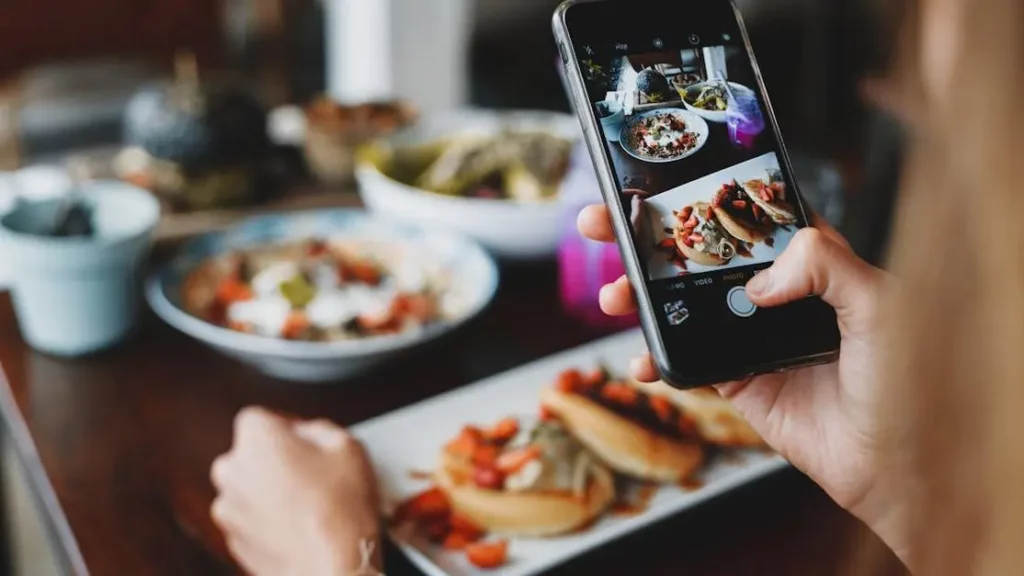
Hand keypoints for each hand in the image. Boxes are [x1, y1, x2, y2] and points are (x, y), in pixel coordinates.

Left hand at [211, 408, 381, 575]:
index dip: (287, 428)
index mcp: (255, 437)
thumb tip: (307, 433)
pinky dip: (269, 521)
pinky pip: (251, 519)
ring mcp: (228, 509)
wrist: (331, 568)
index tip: (308, 443)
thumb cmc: (340, 509)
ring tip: (310, 505)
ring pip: (249, 488)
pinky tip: (301, 527)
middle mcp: (232, 469)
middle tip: (313, 473)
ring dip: (271, 491)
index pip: (261, 418)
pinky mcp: (233, 541)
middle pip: (250, 453)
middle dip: (276, 460)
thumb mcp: (348, 445)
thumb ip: (319, 428)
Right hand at [578, 205, 910, 562]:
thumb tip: (758, 280)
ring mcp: (750, 335)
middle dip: (644, 237)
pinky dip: (654, 362)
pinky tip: (639, 362)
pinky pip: (684, 362)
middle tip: (601, 222)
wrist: (895, 464)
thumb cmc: (907, 382)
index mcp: (812, 260)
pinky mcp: (737, 379)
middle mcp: (776, 292)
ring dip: (637, 297)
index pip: (747, 212)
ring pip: (680, 304)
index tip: (653, 182)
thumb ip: (825, 265)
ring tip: (612, 296)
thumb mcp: (880, 305)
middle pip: (698, 253)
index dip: (701, 193)